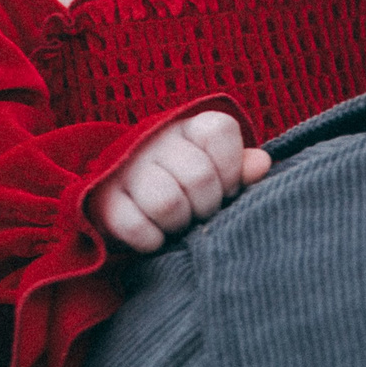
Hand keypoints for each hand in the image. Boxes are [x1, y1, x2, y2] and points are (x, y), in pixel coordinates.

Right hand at [88, 111, 272, 252]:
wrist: (126, 197)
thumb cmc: (185, 184)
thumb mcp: (218, 171)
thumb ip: (242, 168)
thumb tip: (262, 163)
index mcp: (187, 126)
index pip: (219, 131)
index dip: (230, 169)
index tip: (225, 187)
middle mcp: (154, 140)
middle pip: (199, 175)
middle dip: (207, 205)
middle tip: (200, 212)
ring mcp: (126, 167)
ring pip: (167, 202)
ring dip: (178, 223)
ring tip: (177, 223)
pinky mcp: (103, 199)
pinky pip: (134, 225)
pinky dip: (151, 240)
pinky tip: (155, 236)